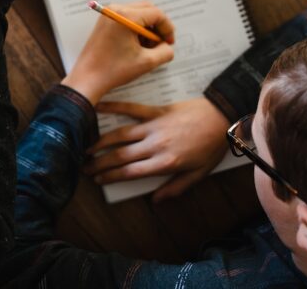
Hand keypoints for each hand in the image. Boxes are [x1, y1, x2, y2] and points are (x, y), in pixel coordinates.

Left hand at [62, 1, 174, 103]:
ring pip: (138, 13)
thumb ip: (165, 51)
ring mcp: (108, 15)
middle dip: (157, 26)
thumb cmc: (114, 70)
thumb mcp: (147, 62)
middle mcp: (116, 10)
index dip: (167, 28)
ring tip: (147, 48)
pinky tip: (136, 47)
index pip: (157, 14)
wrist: (87, 79)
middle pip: (147, 9)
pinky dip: (136, 29)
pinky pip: (127, 19)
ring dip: (147, 28)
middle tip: (160, 44)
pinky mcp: (104, 22)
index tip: (170, 43)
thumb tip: (167, 45)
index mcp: (126, 16)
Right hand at [84, 97, 230, 201]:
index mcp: (165, 163)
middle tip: (84, 167)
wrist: (222, 117)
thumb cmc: (210, 147)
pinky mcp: (155, 110)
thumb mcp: (198, 174)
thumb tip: (156, 201)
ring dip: (100, 142)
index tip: (97, 180)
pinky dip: (113, 107)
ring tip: (86, 148)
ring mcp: (153, 126)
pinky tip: (98, 107)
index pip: (131, 172)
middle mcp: (155, 145)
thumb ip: (175, 188)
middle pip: (120, 156)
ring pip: (120, 135)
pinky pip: (131, 108)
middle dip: (100, 163)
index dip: (111, 177)